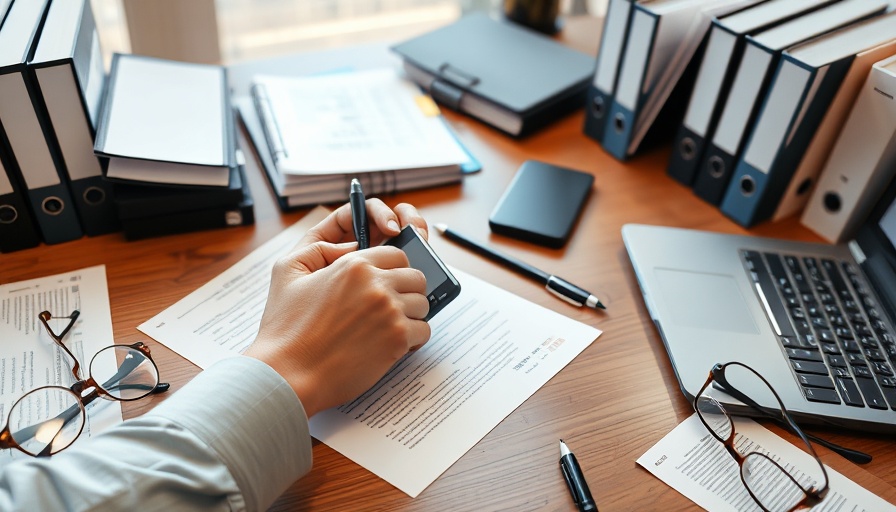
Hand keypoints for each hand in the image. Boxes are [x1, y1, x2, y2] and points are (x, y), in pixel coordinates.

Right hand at [244, 201, 430, 417]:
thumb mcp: (288, 273)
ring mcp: (390, 312)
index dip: (394, 269)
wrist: (288, 374)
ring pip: (423, 304)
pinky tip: (393, 344)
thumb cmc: (285, 330)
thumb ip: (319, 249)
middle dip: (407, 291)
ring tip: (390, 326)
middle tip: (391, 307)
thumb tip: (351, 246)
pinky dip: (413, 339)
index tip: (388, 283)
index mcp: (354, 265)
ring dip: (411, 315)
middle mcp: (376, 284)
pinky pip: (423, 331)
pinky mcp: (397, 340)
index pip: (396, 255)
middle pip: (416, 277)